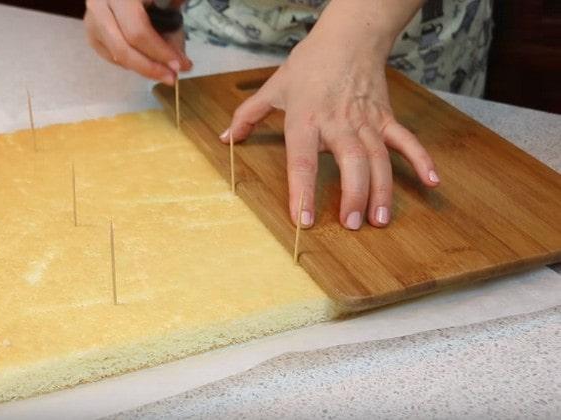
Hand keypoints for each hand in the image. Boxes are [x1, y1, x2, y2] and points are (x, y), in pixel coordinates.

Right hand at [84, 0, 191, 84]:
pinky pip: (112, 57)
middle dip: (150, 68)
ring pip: (116, 56)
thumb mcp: (167, 3)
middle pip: (122, 49)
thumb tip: (179, 63)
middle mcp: (99, 7)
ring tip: (164, 72)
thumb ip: (173, 30)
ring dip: (143, 69)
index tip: (181, 65)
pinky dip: (131, 63)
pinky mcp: (91, 33)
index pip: (138, 31)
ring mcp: (91, 21)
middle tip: (172, 77)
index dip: (160, 52)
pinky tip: (147, 60)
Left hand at [221, 27, 438, 229]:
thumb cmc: (309, 64)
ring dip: (381, 190)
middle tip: (352, 225)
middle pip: (350, 162)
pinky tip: (432, 182)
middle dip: (353, 195)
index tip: (304, 220)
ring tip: (379, 220)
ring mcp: (366, 120)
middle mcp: (338, 122)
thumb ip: (247, 115)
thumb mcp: (273, 88)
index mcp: (306, 119)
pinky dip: (421, 160)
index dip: (303, 191)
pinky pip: (406, 141)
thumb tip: (226, 139)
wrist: (348, 36)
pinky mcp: (386, 117)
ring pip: (378, 158)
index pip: (303, 160)